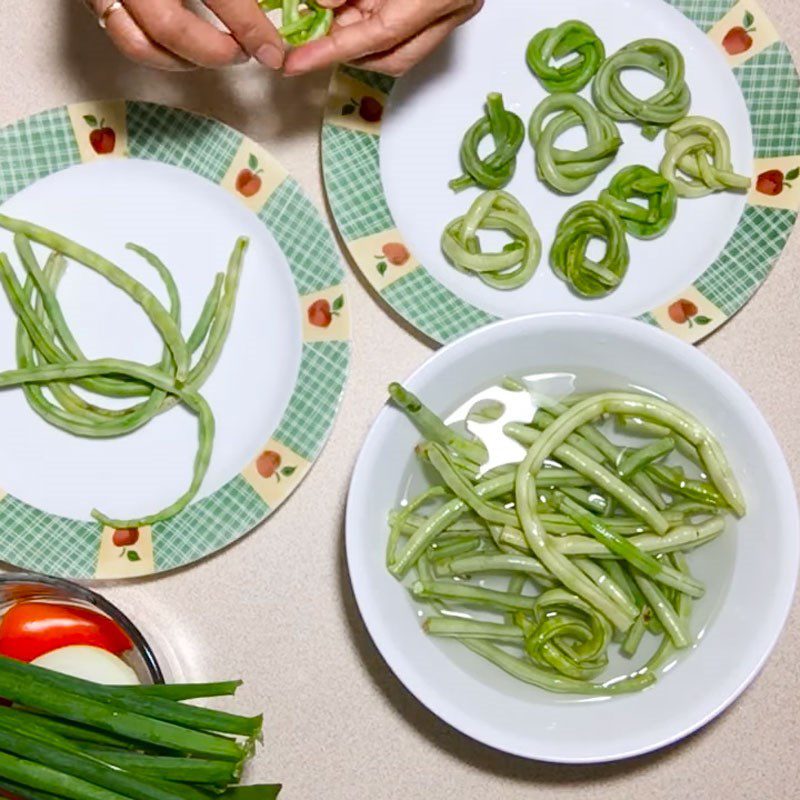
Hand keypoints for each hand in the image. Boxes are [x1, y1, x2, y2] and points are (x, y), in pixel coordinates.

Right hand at [85, 0, 284, 70]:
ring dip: (183, 61)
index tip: (274, 50)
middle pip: (172, 27)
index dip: (250, 28)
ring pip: (140, 43)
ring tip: (218, 54)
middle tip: (246, 55)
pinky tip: (185, 49)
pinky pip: (122, 34)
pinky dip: (156, 52)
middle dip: (215, 52)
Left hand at [284, 0, 483, 76]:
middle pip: (391, 56)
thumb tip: (322, 3)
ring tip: (330, 18)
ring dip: (359, 40)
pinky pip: (407, 33)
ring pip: (398, 51)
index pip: (379, 35)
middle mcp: (454, 7)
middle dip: (347, 50)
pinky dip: (373, 25)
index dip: (332, 50)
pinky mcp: (450, 6)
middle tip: (312, 36)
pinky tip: (350, 8)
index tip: (297, 62)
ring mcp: (456, 10)